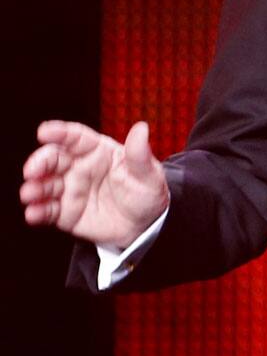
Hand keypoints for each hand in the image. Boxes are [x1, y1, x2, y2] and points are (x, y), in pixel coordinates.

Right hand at [21, 119, 169, 249]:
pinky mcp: (65, 212)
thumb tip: (141, 128)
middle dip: (39, 162)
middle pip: (53, 159)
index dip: (59, 132)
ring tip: (29, 193)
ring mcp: (70, 189)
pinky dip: (38, 211)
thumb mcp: (148, 175)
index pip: (75, 137)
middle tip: (32, 171)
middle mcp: (79, 167)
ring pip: (45, 184)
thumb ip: (140, 155)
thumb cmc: (146, 194)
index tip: (44, 132)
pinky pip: (48, 210)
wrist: (145, 226)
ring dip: (34, 187)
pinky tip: (33, 213)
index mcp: (98, 151)